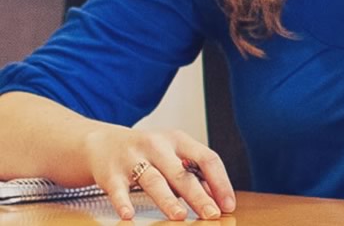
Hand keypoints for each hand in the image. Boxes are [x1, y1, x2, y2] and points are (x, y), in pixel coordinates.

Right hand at [84, 125, 235, 219]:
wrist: (102, 143)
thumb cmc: (147, 153)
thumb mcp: (172, 154)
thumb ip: (193, 173)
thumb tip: (218, 198)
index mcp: (178, 140)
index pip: (206, 157)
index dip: (220, 181)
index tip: (228, 205)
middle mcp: (158, 145)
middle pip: (182, 173)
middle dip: (198, 195)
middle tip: (212, 214)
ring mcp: (134, 158)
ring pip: (154, 180)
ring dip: (167, 199)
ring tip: (179, 216)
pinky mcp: (111, 173)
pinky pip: (118, 189)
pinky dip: (124, 202)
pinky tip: (129, 216)